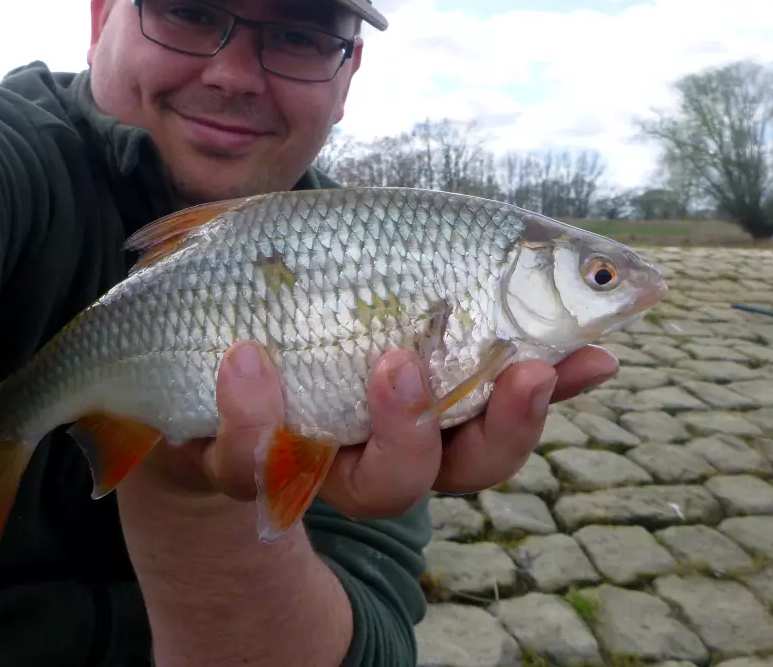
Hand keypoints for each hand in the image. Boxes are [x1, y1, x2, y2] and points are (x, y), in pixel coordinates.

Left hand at [134, 340, 617, 519]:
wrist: (179, 352)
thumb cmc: (296, 306)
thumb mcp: (376, 287)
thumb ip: (465, 303)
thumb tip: (587, 328)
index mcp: (418, 417)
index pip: (499, 428)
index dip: (548, 402)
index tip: (593, 354)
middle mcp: (375, 452)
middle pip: (457, 471)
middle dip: (499, 427)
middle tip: (519, 370)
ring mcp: (310, 458)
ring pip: (374, 485)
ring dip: (398, 426)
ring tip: (395, 361)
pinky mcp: (235, 457)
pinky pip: (246, 458)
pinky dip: (251, 413)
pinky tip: (245, 357)